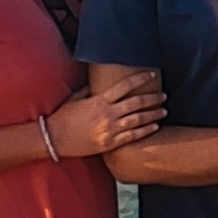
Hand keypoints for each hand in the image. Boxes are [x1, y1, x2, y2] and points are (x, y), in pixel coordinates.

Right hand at [50, 71, 166, 158]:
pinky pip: (132, 136)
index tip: (151, 74)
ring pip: (138, 120)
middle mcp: (107, 114)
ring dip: (153, 114)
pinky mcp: (110, 143)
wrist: (53, 139)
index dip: (140, 79)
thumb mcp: (76, 99)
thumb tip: (97, 80)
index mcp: (100, 100)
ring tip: (163, 110)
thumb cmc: (63, 117)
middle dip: (152, 98)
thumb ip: (89, 90)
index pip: (125, 86)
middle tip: (163, 95)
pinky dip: (145, 131)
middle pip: (136, 103)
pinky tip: (155, 127)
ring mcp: (110, 129)